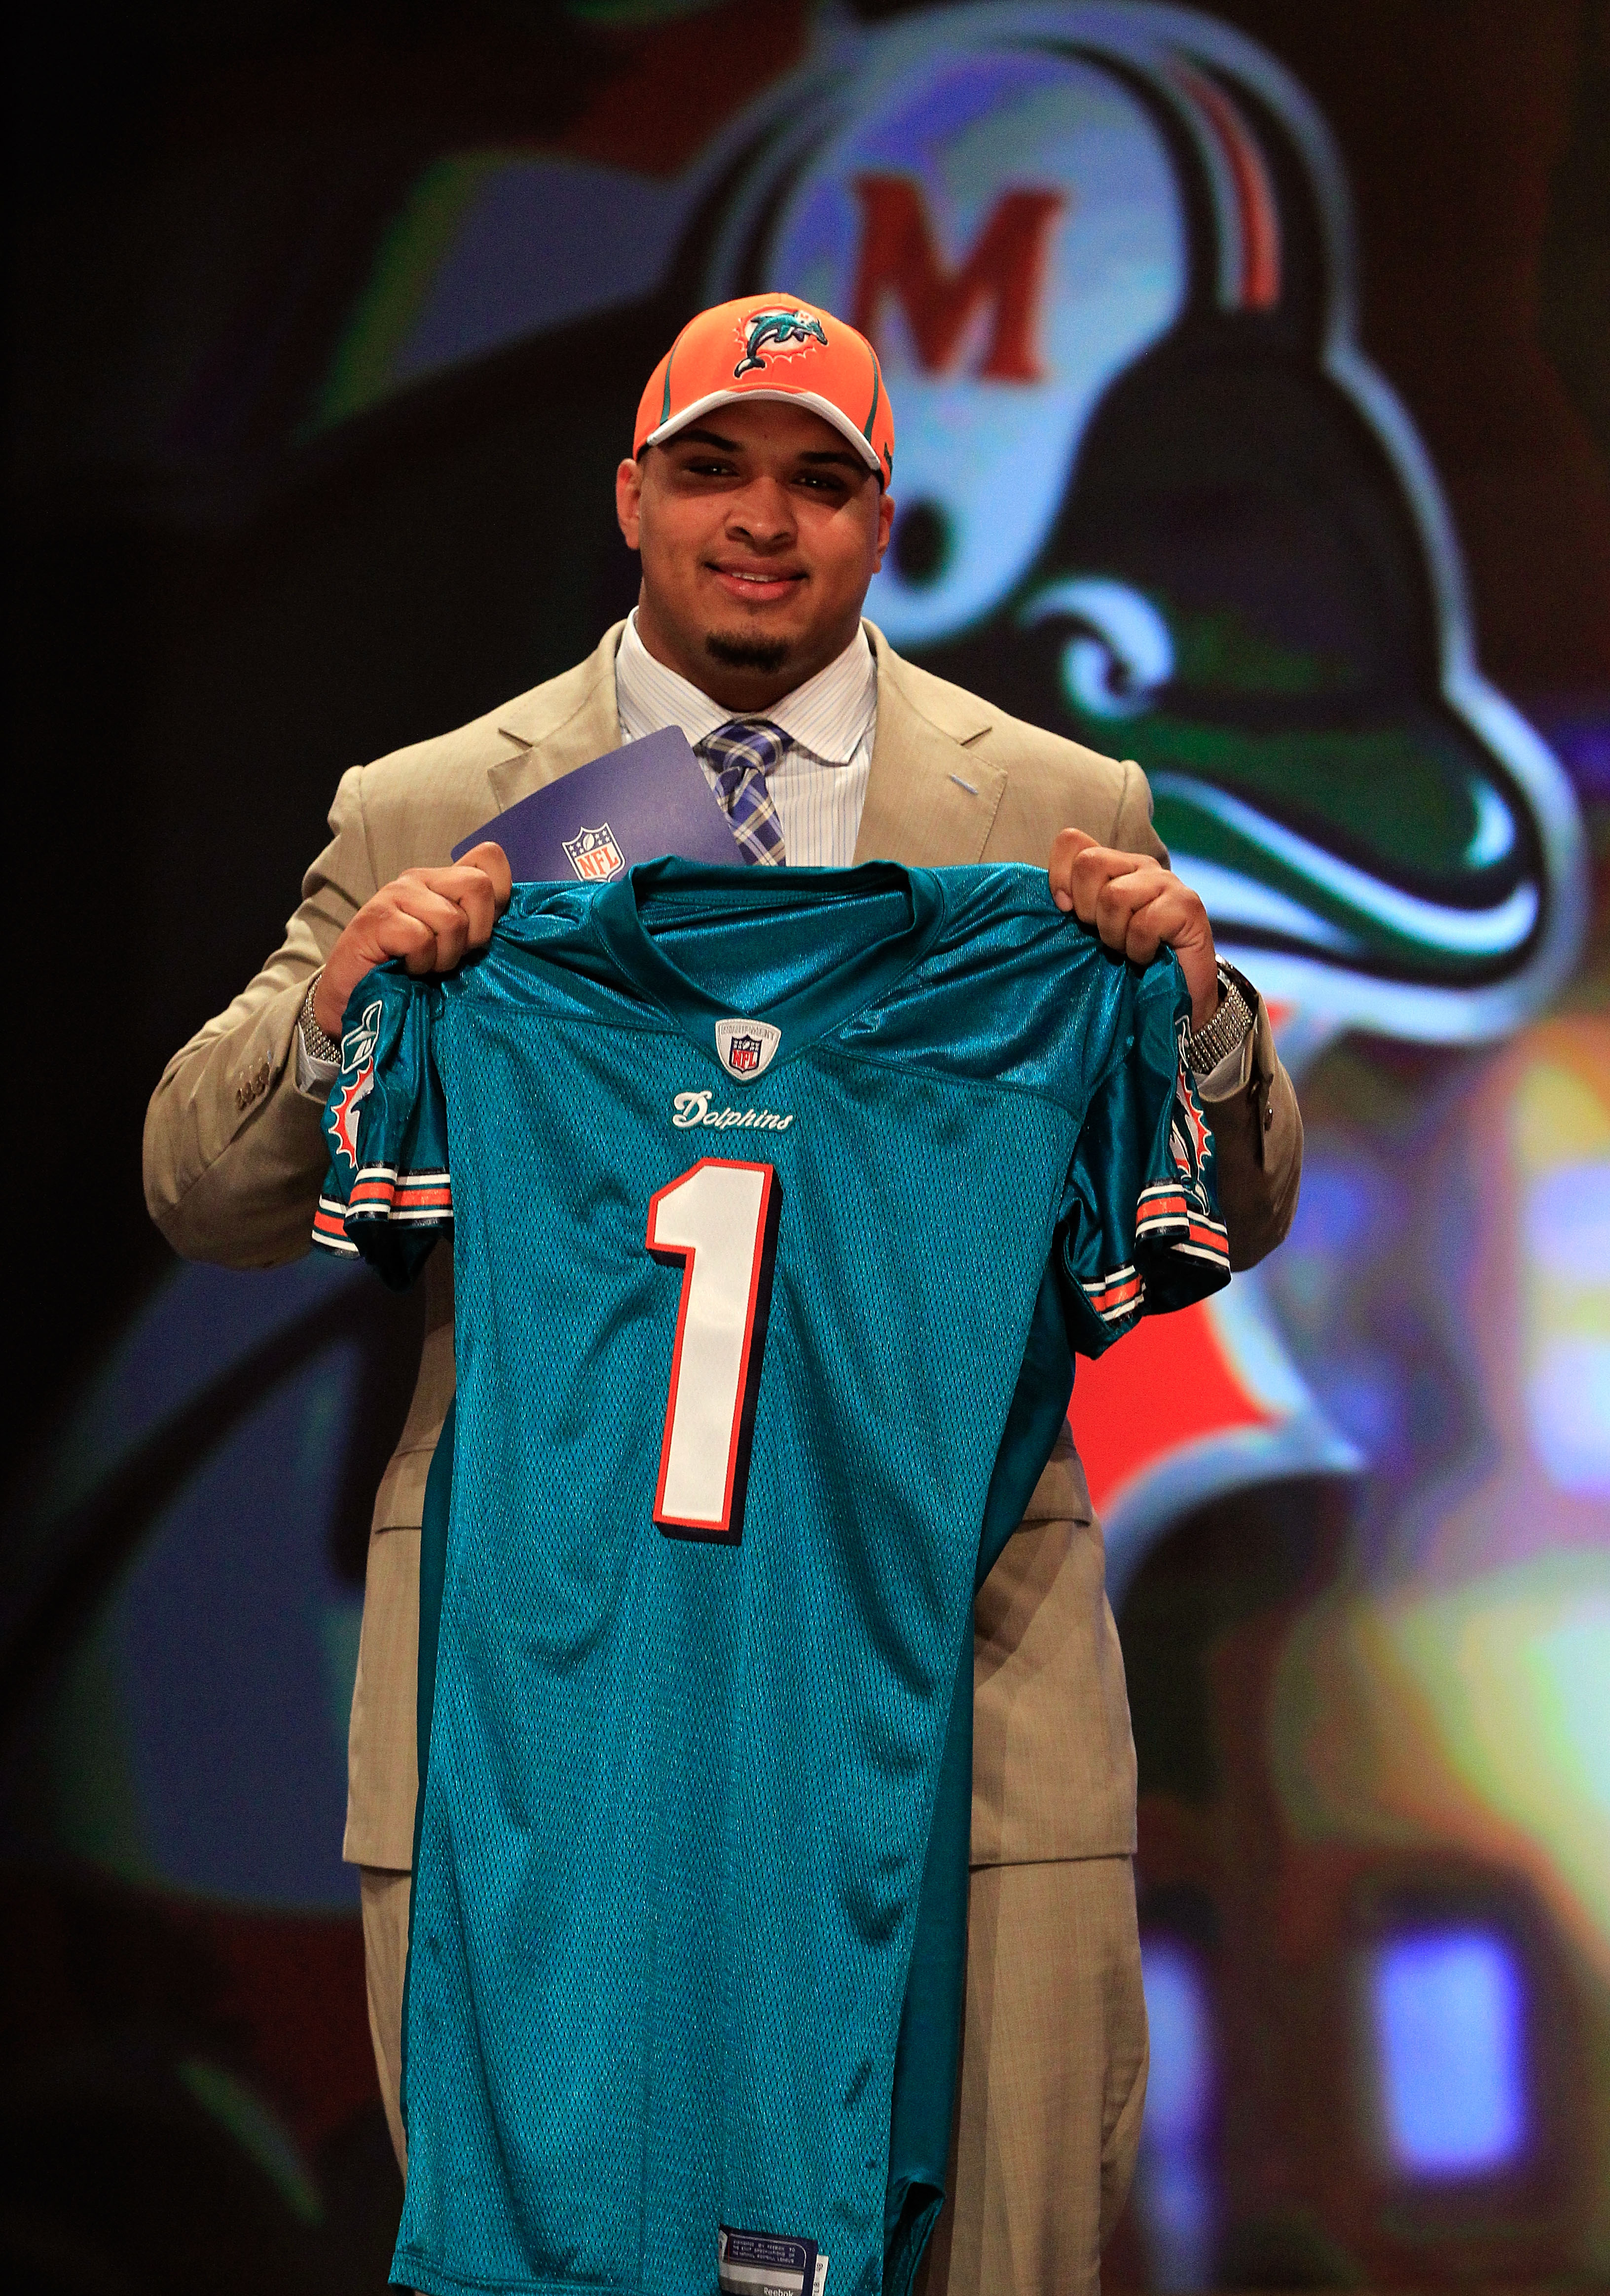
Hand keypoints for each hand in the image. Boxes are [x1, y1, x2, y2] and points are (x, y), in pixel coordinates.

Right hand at [314, 842, 512, 1037]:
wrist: (356, 998)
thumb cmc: (411, 975)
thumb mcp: (455, 948)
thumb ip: (480, 926)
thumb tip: (519, 924)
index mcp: (444, 882)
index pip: (489, 858)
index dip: (499, 896)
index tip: (482, 932)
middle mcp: (421, 880)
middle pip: (478, 886)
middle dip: (475, 933)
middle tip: (452, 956)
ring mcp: (397, 895)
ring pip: (451, 919)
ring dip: (444, 956)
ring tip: (425, 966)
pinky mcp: (376, 919)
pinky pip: (420, 938)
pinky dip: (419, 963)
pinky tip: (405, 968)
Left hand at [1048, 828, 1217, 1029]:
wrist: (1179, 996)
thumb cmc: (1128, 965)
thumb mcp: (1090, 933)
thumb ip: (1072, 908)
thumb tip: (1055, 899)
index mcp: (1113, 866)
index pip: (1073, 842)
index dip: (1059, 876)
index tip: (1065, 910)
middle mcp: (1140, 866)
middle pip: (1090, 862)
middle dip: (1087, 910)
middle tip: (1103, 936)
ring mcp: (1167, 882)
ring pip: (1115, 895)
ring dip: (1114, 936)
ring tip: (1127, 950)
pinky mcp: (1188, 905)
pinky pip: (1144, 924)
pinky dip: (1139, 950)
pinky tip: (1148, 957)